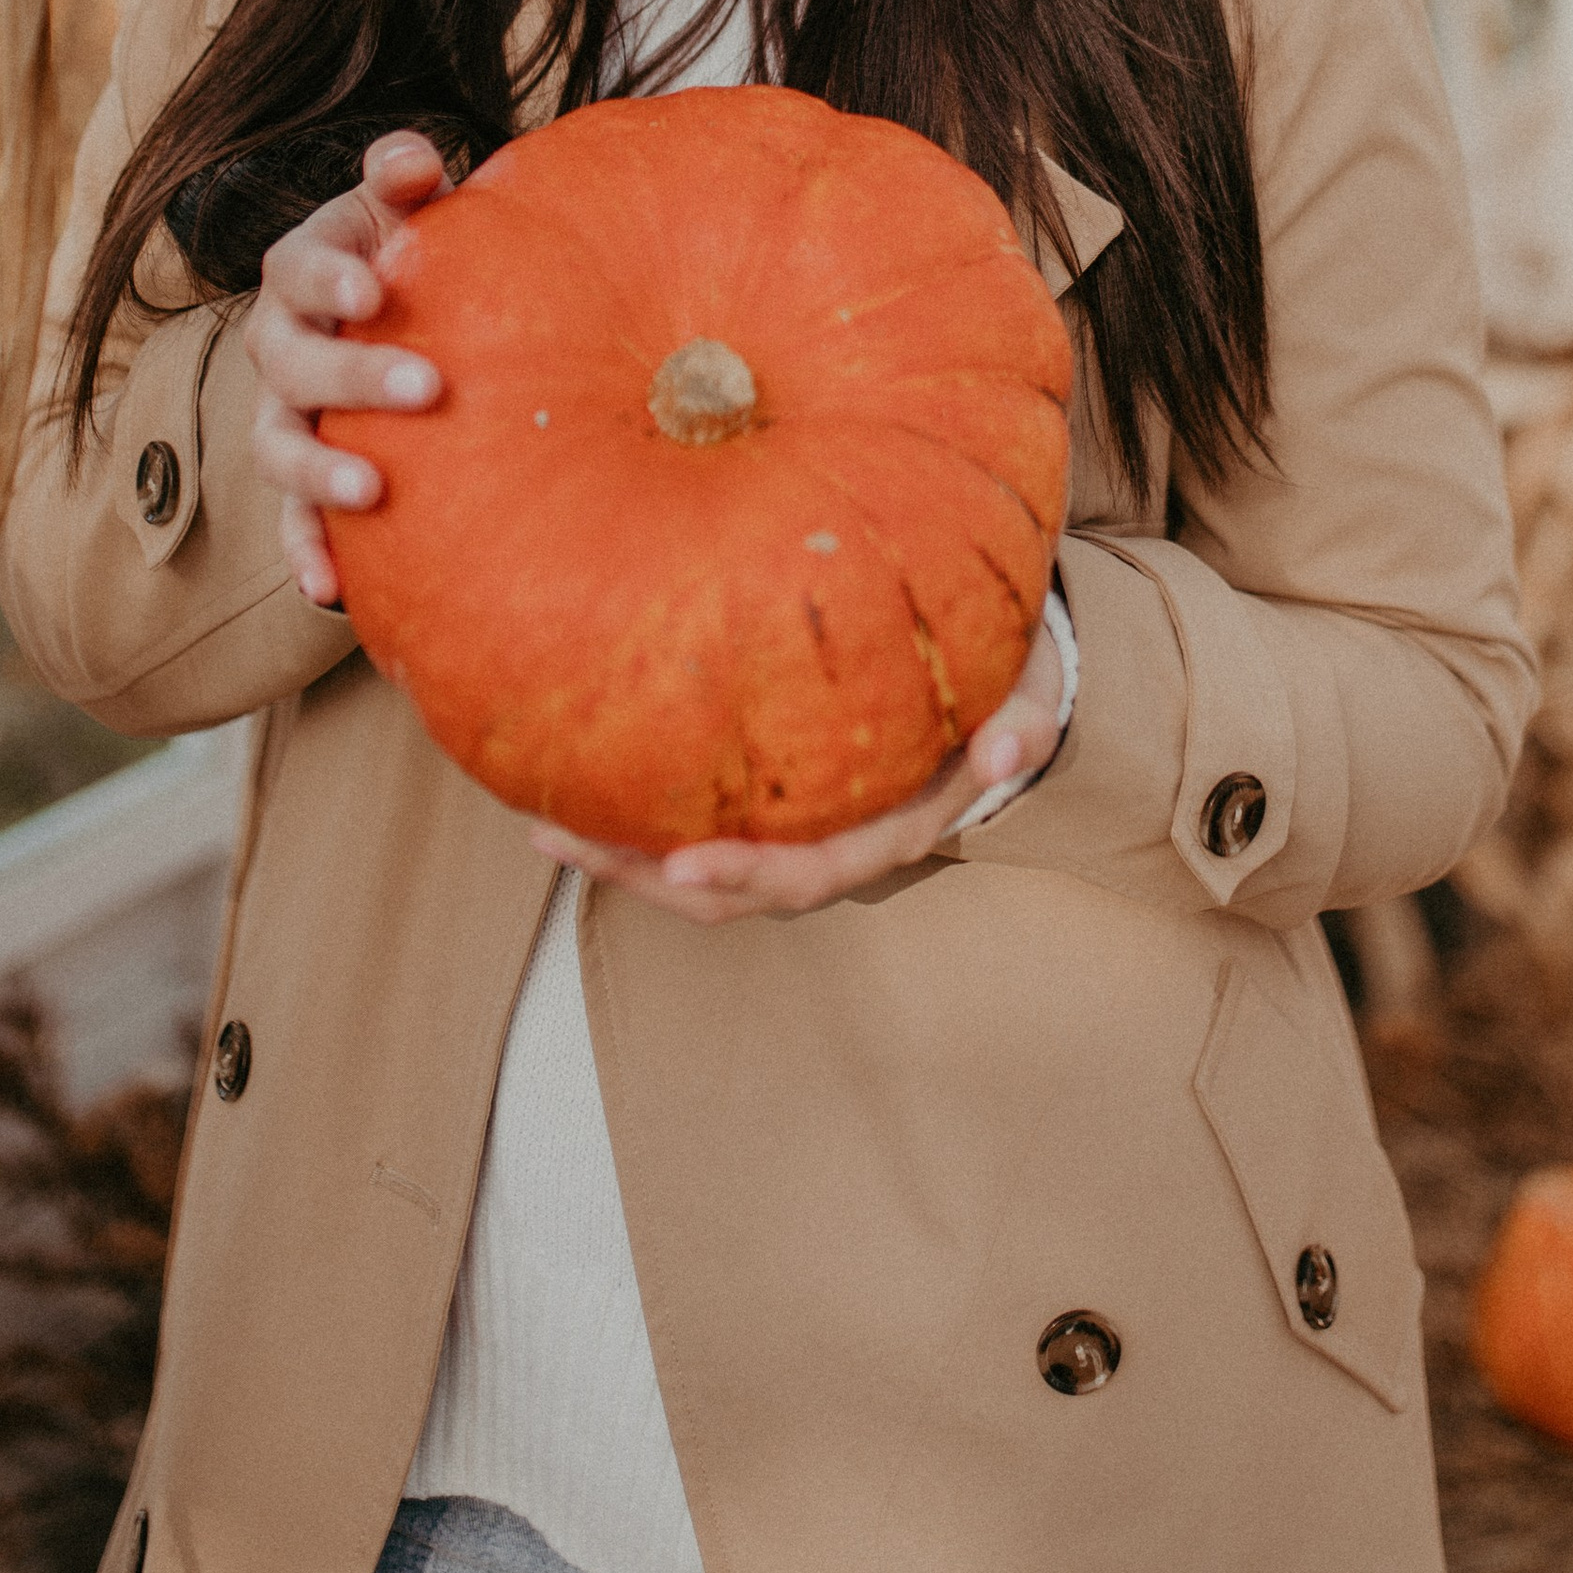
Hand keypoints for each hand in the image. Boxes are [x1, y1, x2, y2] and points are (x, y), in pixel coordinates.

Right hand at [244, 131, 449, 607]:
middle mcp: (278, 343)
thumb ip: (404, 178)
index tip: (376, 290)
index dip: (328, 277)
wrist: (406, 316)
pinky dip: (305, 555)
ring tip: (369, 491)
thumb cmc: (417, 253)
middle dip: (352, 374)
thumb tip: (414, 160)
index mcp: (302, 269)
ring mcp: (282, 416)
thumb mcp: (406, 209)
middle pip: (292, 360)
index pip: (297, 265)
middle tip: (428, 386)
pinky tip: (332, 594)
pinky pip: (291, 522)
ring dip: (317, 471)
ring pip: (277, 446)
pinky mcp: (300, 482)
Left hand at [532, 605, 1068, 921]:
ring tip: (542, 828)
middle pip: (733, 890)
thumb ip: (1022, 724)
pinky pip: (697, 828)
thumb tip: (1007, 753)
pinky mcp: (770, 807)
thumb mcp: (1029, 697)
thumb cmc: (1006, 684)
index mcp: (892, 833)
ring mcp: (797, 832)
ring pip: (701, 872)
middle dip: (647, 876)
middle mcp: (836, 847)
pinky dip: (636, 823)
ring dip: (622, 859)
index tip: (683, 862)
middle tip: (567, 840)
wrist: (999, 682)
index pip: (814, 872)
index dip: (749, 874)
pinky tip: (574, 790)